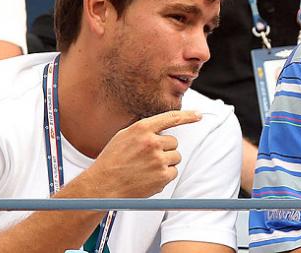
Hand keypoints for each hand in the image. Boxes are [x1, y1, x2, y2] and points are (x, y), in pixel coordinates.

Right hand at [86, 110, 201, 197]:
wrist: (103, 186)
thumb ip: (144, 130)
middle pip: (174, 142)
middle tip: (147, 158)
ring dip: (165, 162)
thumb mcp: (124, 137)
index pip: (171, 118)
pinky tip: (148, 177)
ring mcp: (158, 159)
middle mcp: (152, 142)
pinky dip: (164, 175)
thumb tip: (162, 129)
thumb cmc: (112, 161)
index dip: (187, 116)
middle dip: (164, 149)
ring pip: (175, 157)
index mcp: (142, 129)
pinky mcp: (162, 176)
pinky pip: (173, 172)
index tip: (198, 115)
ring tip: (145, 168)